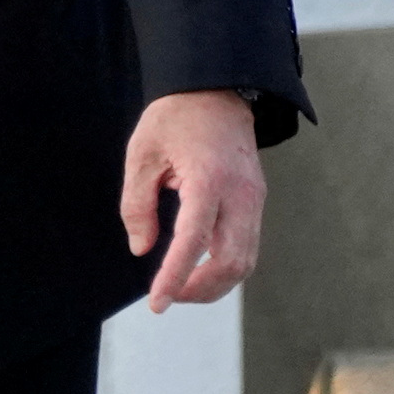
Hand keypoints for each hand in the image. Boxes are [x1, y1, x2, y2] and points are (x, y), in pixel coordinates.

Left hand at [121, 88, 264, 310]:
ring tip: (181, 288)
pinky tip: (199, 270)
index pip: (193, 241)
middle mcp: (241, 194)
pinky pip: (247, 246)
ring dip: (215, 284)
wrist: (218, 90)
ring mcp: (255, 199)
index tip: (157, 302)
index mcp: (209, 179)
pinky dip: (225, 267)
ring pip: (246, 260)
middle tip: (167, 297)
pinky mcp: (256, 202)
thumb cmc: (176, 118)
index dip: (174, 277)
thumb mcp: (142, 154)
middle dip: (199, 289)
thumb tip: (141, 248)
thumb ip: (137, 204)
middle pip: (232, 262)